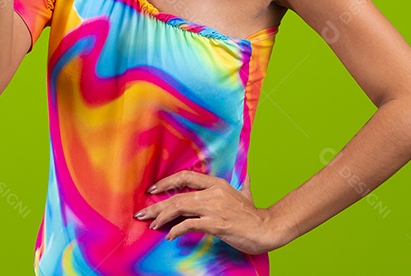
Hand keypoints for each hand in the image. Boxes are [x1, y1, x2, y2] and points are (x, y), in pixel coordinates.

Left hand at [133, 170, 288, 254]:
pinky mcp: (216, 224)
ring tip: (152, 225)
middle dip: (156, 205)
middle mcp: (213, 193)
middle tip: (142, 213)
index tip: (153, 189)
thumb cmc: (254, 215)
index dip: (167, 181)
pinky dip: (176, 230)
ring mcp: (214, 208)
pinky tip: (170, 235)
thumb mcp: (246, 193)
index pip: (186, 176)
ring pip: (180, 208)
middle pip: (177, 195)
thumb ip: (243, 184)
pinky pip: (189, 225)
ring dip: (162, 217)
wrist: (268, 228)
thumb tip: (247, 175)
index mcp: (217, 183)